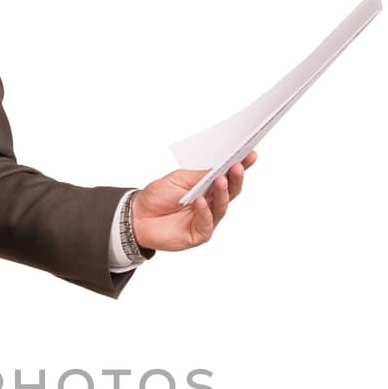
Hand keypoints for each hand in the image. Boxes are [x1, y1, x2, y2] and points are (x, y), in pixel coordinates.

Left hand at [130, 151, 256, 251]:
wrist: (137, 217)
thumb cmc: (157, 197)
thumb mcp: (178, 179)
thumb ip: (200, 175)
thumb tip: (221, 164)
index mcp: (208, 188)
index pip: (228, 176)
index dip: (241, 165)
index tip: (250, 154)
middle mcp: (211, 204)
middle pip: (230, 191)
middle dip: (236, 178)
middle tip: (238, 166)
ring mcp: (206, 220)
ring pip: (221, 207)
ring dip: (222, 193)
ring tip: (221, 180)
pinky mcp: (198, 235)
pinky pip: (206, 224)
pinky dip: (204, 212)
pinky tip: (201, 201)